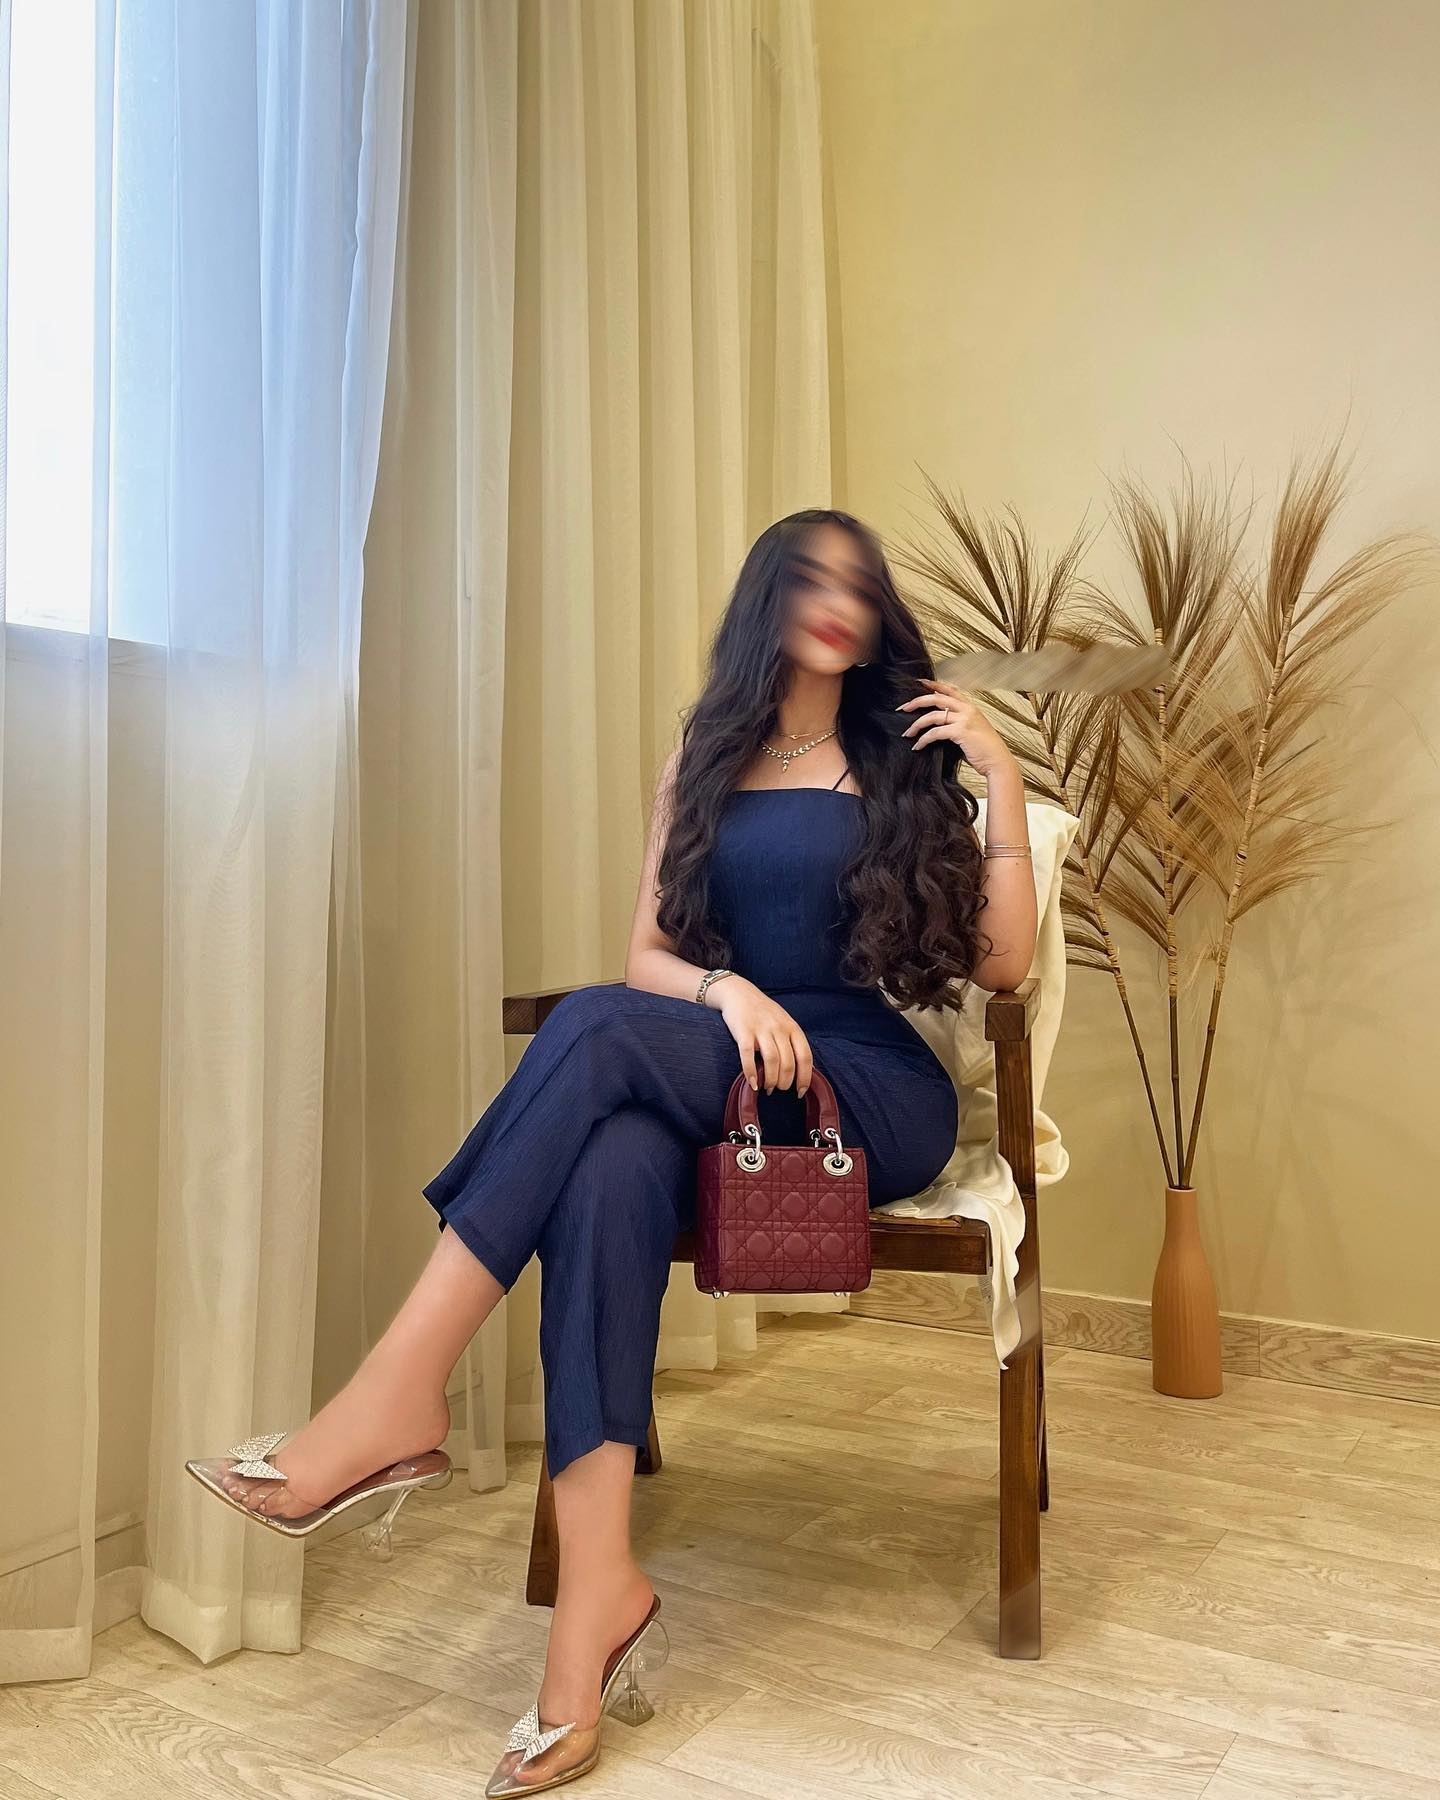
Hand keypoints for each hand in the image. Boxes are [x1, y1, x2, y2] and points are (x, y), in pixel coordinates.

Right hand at [710, 976, 814, 1095]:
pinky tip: (753, 1083)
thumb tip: (800, 1071)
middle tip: (779, 1089)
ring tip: (768, 1088)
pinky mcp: (743, 1031)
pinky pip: (748, 1055)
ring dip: (771, 1080)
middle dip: (785, 1082)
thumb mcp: (784, 1022)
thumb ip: (791, 1042)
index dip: (805, 1077)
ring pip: (772, 1061)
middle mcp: (779, 1028)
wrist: (739, 993)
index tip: (800, 1091)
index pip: (805, 1057)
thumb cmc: (763, 1012)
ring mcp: (761, 1029)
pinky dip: (751, 1072)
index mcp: (793, 1028)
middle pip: (788, 1063)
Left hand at [897, 677, 1015, 779]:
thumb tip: (939, 724)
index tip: (919, 682)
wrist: (998, 762)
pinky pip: (935, 732)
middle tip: (903, 708)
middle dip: (917, 702)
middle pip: (937, 698)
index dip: (933, 684)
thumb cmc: (985, 750)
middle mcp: (968, 709)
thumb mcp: (972, 730)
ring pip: (933, 716)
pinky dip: (924, 739)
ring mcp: (965, 719)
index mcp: (970, 707)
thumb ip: (958, 723)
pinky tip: (917, 746)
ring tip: (907, 733)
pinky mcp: (961, 732)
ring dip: (916, 724)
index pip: (949, 689)